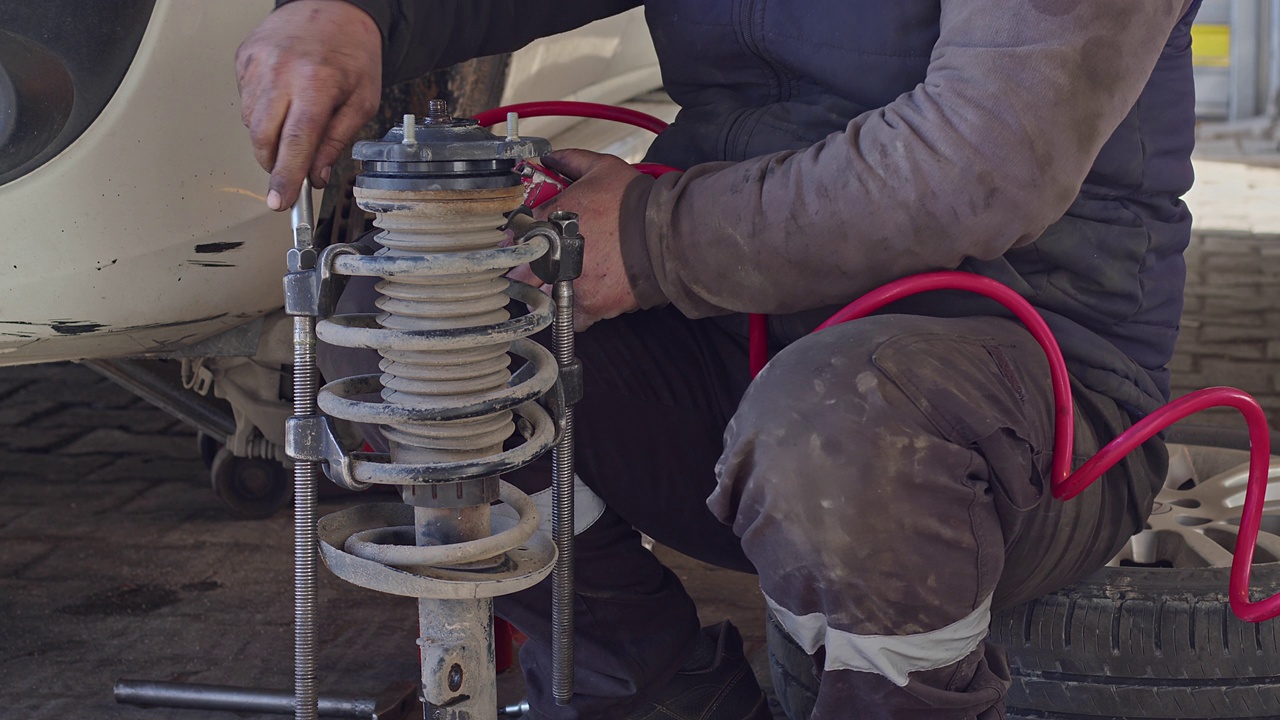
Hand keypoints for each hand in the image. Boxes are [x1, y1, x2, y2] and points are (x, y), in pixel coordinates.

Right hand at [235, 0, 381, 209]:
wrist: (335, 8)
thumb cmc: (353, 53)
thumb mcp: (363, 100)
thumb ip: (338, 140)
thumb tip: (318, 175)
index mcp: (316, 83)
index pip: (295, 142)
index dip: (285, 177)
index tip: (279, 201)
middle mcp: (281, 72)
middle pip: (264, 137)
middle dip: (274, 162)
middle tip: (290, 168)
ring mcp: (257, 63)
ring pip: (250, 122)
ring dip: (268, 137)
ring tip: (293, 121)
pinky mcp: (243, 58)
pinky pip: (245, 101)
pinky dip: (261, 112)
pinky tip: (281, 100)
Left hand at [509, 150, 641, 330]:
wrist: (665, 232)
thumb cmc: (635, 202)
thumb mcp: (603, 168)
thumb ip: (572, 160)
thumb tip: (552, 157)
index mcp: (551, 220)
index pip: (517, 234)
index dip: (519, 240)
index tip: (525, 245)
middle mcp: (555, 254)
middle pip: (522, 271)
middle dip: (527, 271)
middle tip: (536, 270)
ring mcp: (571, 282)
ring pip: (544, 297)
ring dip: (549, 293)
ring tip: (561, 286)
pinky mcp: (591, 304)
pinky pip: (572, 317)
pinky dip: (575, 312)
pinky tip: (583, 299)